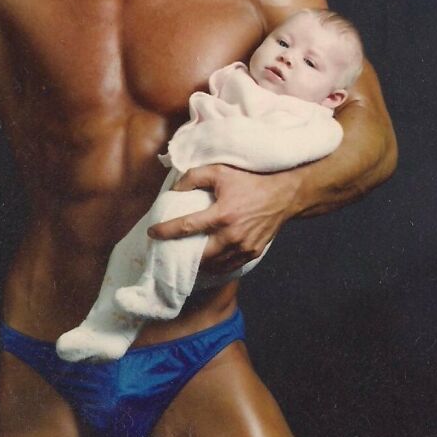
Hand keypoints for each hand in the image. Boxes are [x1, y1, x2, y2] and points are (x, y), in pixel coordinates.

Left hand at [147, 165, 300, 275]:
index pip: (187, 226)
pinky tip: (207, 261)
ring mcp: (244, 247)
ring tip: (186, 258)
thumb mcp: (220, 170)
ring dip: (198, 263)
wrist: (284, 194)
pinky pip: (230, 266)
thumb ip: (194, 177)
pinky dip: (216, 266)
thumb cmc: (250, 180)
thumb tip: (175, 190)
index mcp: (222, 214)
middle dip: (182, 255)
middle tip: (168, 252)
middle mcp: (233, 235)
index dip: (166, 231)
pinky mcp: (253, 253)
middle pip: (200, 255)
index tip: (152, 233)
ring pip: (214, 264)